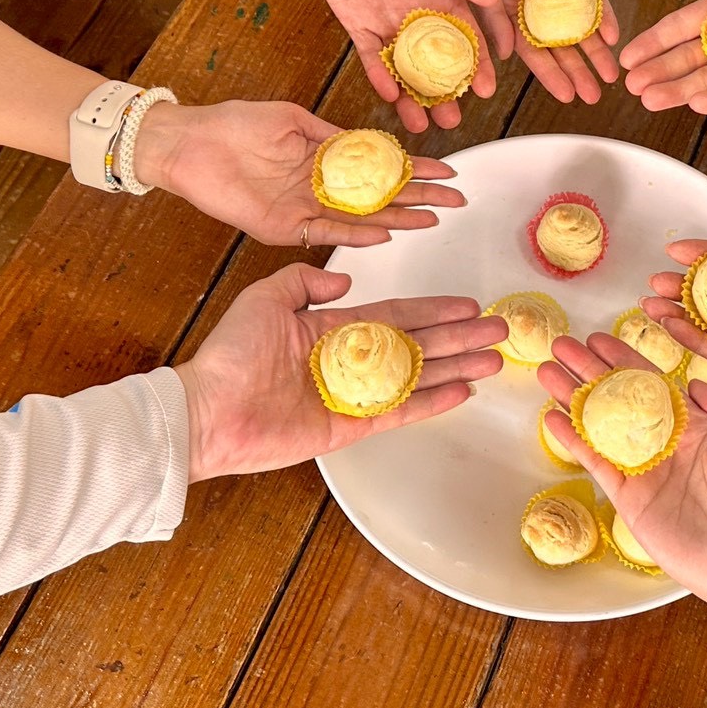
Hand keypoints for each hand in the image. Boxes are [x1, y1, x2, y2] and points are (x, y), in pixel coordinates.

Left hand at [133, 99, 465, 246]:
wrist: (189, 143)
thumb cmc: (235, 125)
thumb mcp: (293, 119)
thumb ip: (332, 136)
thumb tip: (371, 144)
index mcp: (327, 161)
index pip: (383, 168)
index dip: (417, 170)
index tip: (449, 172)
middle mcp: (322, 189)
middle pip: (382, 198)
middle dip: (420, 199)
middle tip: (456, 202)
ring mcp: (305, 210)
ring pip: (361, 219)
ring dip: (398, 220)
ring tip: (430, 219)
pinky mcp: (282, 227)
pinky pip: (325, 233)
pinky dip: (354, 235)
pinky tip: (384, 233)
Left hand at [176, 262, 507, 481]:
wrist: (208, 411)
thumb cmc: (229, 356)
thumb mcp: (265, 299)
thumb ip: (303, 282)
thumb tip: (344, 280)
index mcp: (334, 329)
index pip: (398, 315)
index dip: (434, 309)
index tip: (467, 304)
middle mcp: (351, 361)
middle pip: (420, 344)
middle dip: (460, 337)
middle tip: (498, 330)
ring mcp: (354, 395)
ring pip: (418, 376)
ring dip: (457, 367)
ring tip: (493, 359)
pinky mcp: (349, 427)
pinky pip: (398, 411)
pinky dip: (430, 403)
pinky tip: (460, 392)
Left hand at [287, 0, 500, 132]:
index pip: (466, 33)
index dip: (478, 62)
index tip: (487, 88)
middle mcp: (418, 7)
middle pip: (437, 60)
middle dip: (446, 91)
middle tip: (455, 120)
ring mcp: (387, 16)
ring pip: (405, 66)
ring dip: (415, 94)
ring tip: (425, 124)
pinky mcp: (356, 19)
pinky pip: (370, 56)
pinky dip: (380, 77)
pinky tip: (391, 98)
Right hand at [464, 0, 619, 104]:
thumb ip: (492, 12)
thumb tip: (503, 57)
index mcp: (509, 7)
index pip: (532, 50)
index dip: (549, 74)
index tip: (565, 97)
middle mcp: (536, 2)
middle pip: (560, 44)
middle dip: (576, 70)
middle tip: (594, 96)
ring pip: (582, 25)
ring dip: (596, 51)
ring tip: (611, 77)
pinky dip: (606, 16)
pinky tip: (616, 38)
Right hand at [537, 332, 706, 612]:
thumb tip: (693, 382)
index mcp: (695, 425)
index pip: (651, 382)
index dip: (623, 358)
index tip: (598, 339)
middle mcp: (665, 443)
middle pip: (618, 397)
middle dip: (588, 370)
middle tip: (560, 347)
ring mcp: (644, 470)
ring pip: (600, 425)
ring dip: (573, 398)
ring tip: (546, 372)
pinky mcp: (629, 498)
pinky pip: (596, 462)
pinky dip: (573, 440)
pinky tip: (554, 417)